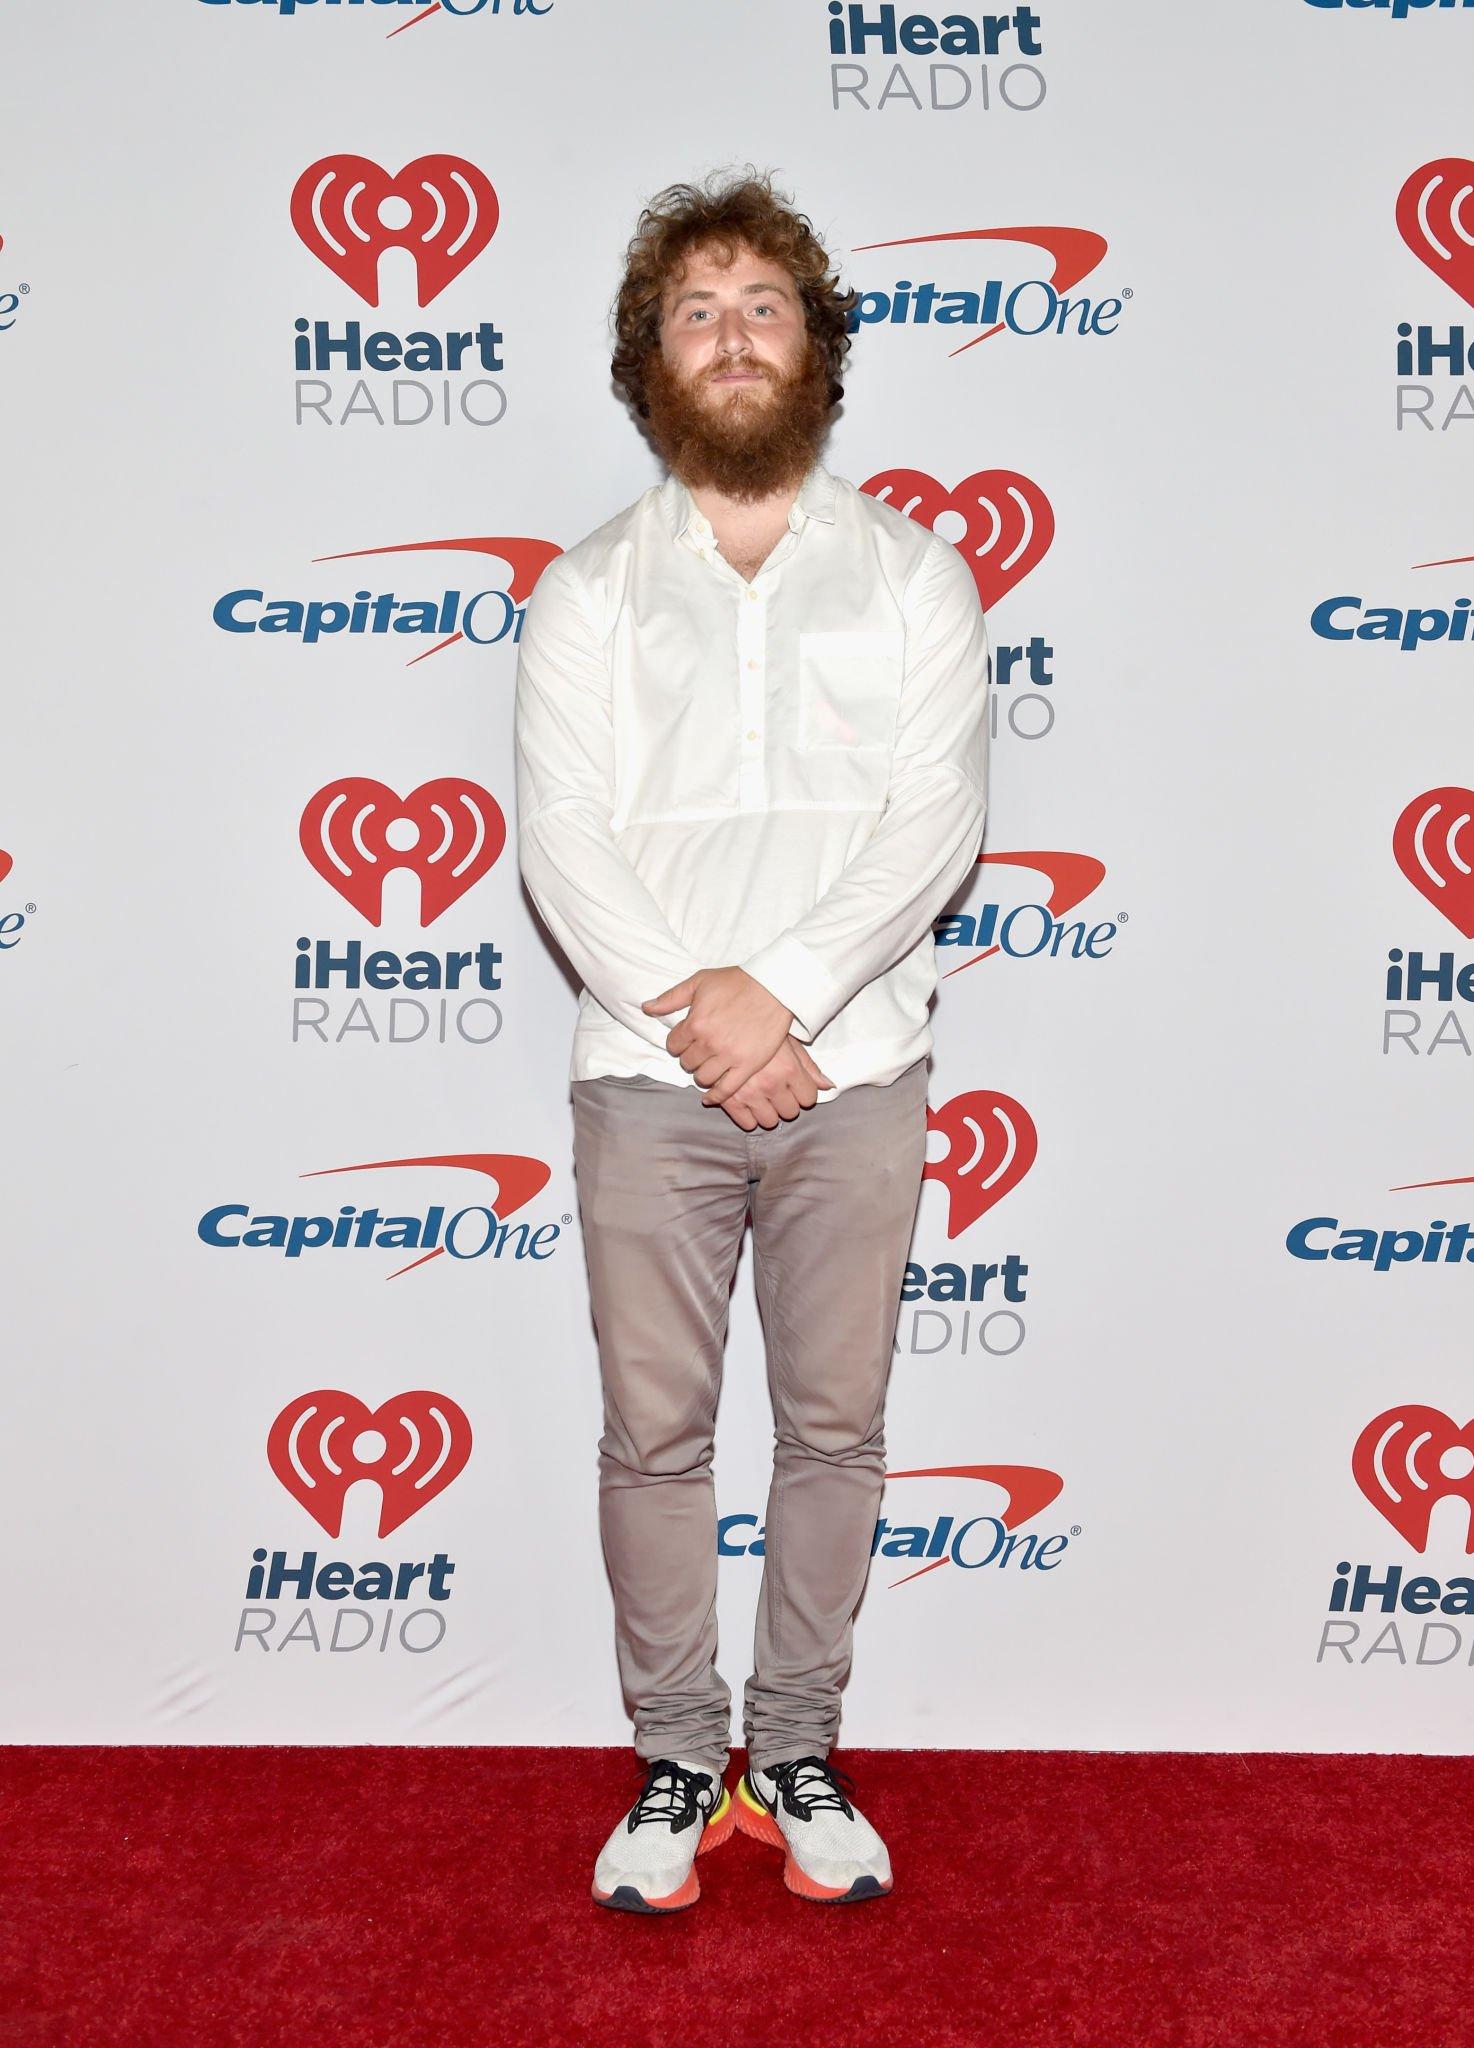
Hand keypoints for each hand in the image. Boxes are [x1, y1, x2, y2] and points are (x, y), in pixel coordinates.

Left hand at [642, 965, 794, 1104]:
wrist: (774, 987)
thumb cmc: (736, 982)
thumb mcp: (700, 982)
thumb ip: (671, 998)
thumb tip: (646, 1007)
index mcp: (695, 1023)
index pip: (673, 1045)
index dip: (679, 1043)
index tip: (687, 1040)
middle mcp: (709, 1043)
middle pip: (687, 1063)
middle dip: (690, 1057)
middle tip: (700, 1051)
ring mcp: (729, 1056)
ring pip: (703, 1078)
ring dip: (702, 1073)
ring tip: (709, 1065)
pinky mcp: (747, 1066)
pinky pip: (726, 1090)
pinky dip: (715, 1096)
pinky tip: (710, 1097)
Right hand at [706, 1035, 836, 1130]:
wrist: (724, 1020)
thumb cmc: (759, 1029)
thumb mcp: (788, 1041)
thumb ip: (808, 1066)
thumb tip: (828, 1085)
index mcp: (788, 1068)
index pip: (809, 1098)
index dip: (803, 1092)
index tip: (794, 1085)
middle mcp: (771, 1083)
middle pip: (791, 1112)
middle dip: (786, 1102)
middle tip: (776, 1089)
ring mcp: (749, 1093)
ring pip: (770, 1121)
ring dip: (768, 1111)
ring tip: (761, 1095)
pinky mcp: (729, 1100)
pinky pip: (747, 1123)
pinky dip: (749, 1117)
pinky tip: (747, 1102)